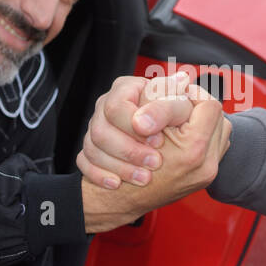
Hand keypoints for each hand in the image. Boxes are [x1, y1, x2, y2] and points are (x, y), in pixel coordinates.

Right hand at [77, 72, 199, 188]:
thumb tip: (181, 82)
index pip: (119, 105)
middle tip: (155, 162)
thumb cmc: (176, 132)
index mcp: (129, 89)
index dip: (137, 125)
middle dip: (130, 150)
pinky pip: (84, 161)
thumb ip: (178, 101)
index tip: (159, 141)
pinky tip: (117, 183)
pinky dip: (100, 174)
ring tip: (144, 178)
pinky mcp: (90, 150)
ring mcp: (96, 127)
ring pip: (92, 146)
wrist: (159, 164)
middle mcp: (108, 104)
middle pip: (101, 128)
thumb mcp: (181, 114)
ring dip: (120, 165)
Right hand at [81, 89, 231, 232]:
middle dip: (197, 109)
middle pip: (218, 118)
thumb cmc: (121, 164)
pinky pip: (215, 146)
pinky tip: (183, 137)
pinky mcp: (204, 178)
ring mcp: (206, 174)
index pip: (209, 105)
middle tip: (178, 109)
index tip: (176, 95)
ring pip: (219, 131)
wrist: (118, 201)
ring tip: (181, 122)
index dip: (190, 95)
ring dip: (201, 122)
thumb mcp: (138, 124)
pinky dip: (200, 137)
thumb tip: (183, 80)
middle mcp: (204, 166)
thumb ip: (162, 101)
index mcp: (192, 150)